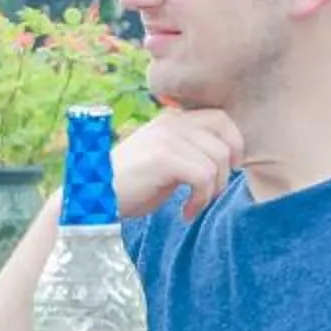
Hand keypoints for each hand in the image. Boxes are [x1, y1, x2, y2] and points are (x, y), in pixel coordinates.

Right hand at [111, 108, 245, 220]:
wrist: (95, 198)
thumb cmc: (131, 186)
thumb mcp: (165, 160)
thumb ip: (190, 152)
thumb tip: (228, 160)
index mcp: (172, 121)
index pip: (221, 118)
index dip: (234, 144)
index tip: (229, 170)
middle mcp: (171, 124)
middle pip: (225, 140)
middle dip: (227, 172)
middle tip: (212, 193)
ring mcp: (167, 138)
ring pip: (217, 162)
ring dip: (212, 192)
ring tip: (194, 205)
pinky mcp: (164, 158)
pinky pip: (204, 177)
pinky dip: (201, 200)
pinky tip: (186, 211)